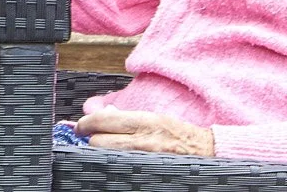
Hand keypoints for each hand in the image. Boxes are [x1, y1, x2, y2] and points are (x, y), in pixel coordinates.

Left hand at [74, 107, 214, 156]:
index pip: (103, 120)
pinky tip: (115, 162)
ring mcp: (144, 159)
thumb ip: (128, 118)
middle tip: (90, 139)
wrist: (206, 152)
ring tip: (103, 151)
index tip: (79, 126)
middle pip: (99, 143)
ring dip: (101, 154)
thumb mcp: (154, 118)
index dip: (86, 123)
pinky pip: (120, 169)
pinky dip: (114, 164)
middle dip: (92, 141)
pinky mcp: (146, 172)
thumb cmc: (179, 134)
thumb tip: (105, 115)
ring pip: (107, 158)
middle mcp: (142, 141)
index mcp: (143, 121)